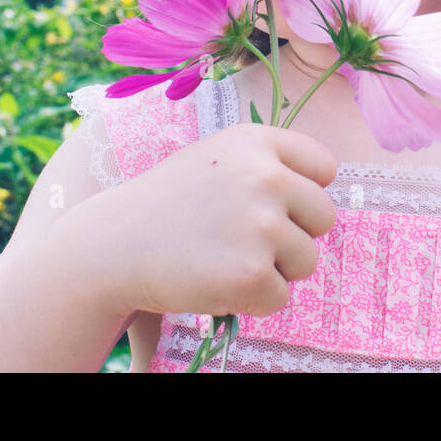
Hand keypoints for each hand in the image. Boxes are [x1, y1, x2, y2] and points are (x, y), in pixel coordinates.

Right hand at [78, 121, 338, 320]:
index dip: (303, 193)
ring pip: (306, 261)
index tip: (272, 204)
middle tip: (245, 238)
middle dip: (294, 235)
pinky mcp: (252, 273)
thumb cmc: (170, 203)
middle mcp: (266, 176)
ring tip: (225, 257)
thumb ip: (269, 165)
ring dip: (273, 270)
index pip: (325, 168)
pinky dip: (252, 300)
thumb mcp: (217, 157)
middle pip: (324, 217)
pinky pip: (280, 297)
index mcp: (258, 141)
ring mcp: (261, 225)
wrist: (113, 245)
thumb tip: (327, 185)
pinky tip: (215, 280)